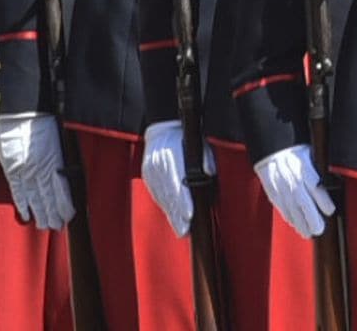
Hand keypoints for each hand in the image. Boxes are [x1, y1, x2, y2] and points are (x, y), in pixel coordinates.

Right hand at [0, 113, 74, 230]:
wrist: (22, 110)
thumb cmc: (41, 118)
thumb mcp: (56, 137)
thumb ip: (57, 155)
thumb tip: (62, 169)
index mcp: (55, 158)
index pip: (61, 187)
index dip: (64, 203)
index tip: (69, 215)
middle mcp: (42, 167)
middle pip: (48, 196)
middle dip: (54, 212)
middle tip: (58, 227)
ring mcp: (26, 170)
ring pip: (35, 197)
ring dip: (41, 212)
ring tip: (46, 226)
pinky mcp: (12, 169)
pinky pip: (18, 190)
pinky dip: (22, 203)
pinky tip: (27, 216)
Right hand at [141, 120, 215, 237]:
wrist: (164, 125)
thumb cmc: (188, 135)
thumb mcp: (200, 142)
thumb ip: (205, 158)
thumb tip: (209, 173)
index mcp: (172, 155)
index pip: (177, 182)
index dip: (184, 201)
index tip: (190, 215)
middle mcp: (158, 164)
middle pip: (168, 193)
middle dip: (177, 214)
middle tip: (185, 231)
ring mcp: (150, 169)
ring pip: (161, 195)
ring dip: (170, 213)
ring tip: (180, 228)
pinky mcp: (147, 172)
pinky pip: (156, 192)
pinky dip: (164, 204)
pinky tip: (171, 214)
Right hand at [253, 144, 334, 239]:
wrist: (273, 146)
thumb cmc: (295, 149)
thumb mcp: (310, 153)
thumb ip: (318, 168)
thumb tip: (332, 180)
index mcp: (303, 168)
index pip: (315, 187)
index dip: (323, 200)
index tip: (330, 210)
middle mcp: (292, 178)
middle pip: (302, 201)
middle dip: (311, 217)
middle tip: (319, 230)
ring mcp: (280, 185)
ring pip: (291, 207)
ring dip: (299, 222)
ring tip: (307, 233)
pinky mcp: (272, 189)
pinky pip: (280, 205)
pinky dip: (288, 216)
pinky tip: (294, 224)